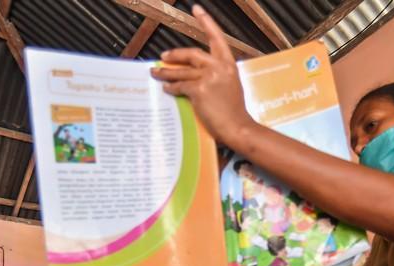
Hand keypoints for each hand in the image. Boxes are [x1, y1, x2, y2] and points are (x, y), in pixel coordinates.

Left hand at [150, 5, 253, 144]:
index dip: (206, 22)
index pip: (216, 38)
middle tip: (164, 56)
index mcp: (229, 64)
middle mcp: (219, 67)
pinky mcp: (199, 90)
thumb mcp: (230, 86)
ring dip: (166, 72)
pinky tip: (166, 89)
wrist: (237, 127)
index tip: (197, 9)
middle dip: (175, 55)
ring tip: (155, 73)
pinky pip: (180, 86)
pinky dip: (171, 87)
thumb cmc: (234, 111)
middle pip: (191, 54)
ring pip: (181, 71)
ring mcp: (208, 78)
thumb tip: (195, 73)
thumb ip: (217, 75)